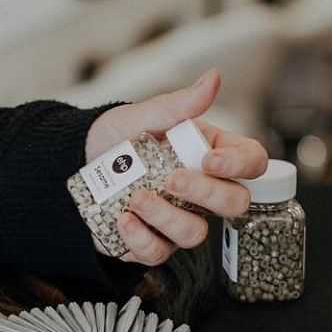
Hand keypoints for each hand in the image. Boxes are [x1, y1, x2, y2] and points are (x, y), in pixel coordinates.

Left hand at [83, 69, 269, 265]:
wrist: (79, 162)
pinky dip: (140, 238)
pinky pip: (158, 253)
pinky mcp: (153, 241)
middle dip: (206, 193)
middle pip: (235, 203)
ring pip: (196, 234)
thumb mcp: (144, 115)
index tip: (208, 159)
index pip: (252, 163)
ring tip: (137, 197)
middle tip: (171, 179)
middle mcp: (203, 191)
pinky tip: (123, 218)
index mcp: (211, 154)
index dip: (240, 165)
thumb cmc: (119, 137)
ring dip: (167, 217)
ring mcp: (180, 219)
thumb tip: (212, 79)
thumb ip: (179, 105)